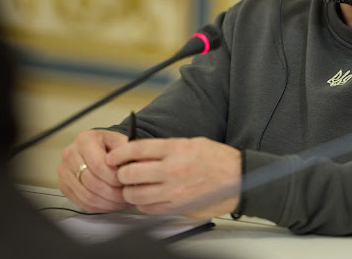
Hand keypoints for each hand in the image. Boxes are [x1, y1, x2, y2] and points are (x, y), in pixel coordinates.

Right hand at [58, 129, 132, 212]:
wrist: (98, 146)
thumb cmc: (111, 145)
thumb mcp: (121, 141)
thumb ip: (126, 151)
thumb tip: (131, 168)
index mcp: (85, 140)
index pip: (98, 165)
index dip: (114, 178)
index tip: (128, 183)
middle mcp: (70, 154)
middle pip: (91, 182)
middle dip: (113, 193)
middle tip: (128, 196)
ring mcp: (64, 171)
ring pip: (86, 195)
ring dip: (107, 203)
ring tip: (122, 202)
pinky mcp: (64, 185)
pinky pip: (81, 202)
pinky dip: (98, 207)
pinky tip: (111, 204)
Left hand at [106, 137, 241, 219]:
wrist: (238, 178)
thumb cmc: (217, 159)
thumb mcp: (191, 143)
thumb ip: (165, 148)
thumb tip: (139, 153)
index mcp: (176, 149)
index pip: (136, 149)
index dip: (119, 154)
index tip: (113, 157)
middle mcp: (173, 170)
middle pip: (130, 173)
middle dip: (122, 174)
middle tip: (123, 173)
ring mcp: (174, 191)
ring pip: (136, 195)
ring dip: (130, 191)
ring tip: (133, 187)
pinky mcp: (177, 207)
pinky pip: (149, 209)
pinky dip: (143, 204)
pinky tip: (148, 198)